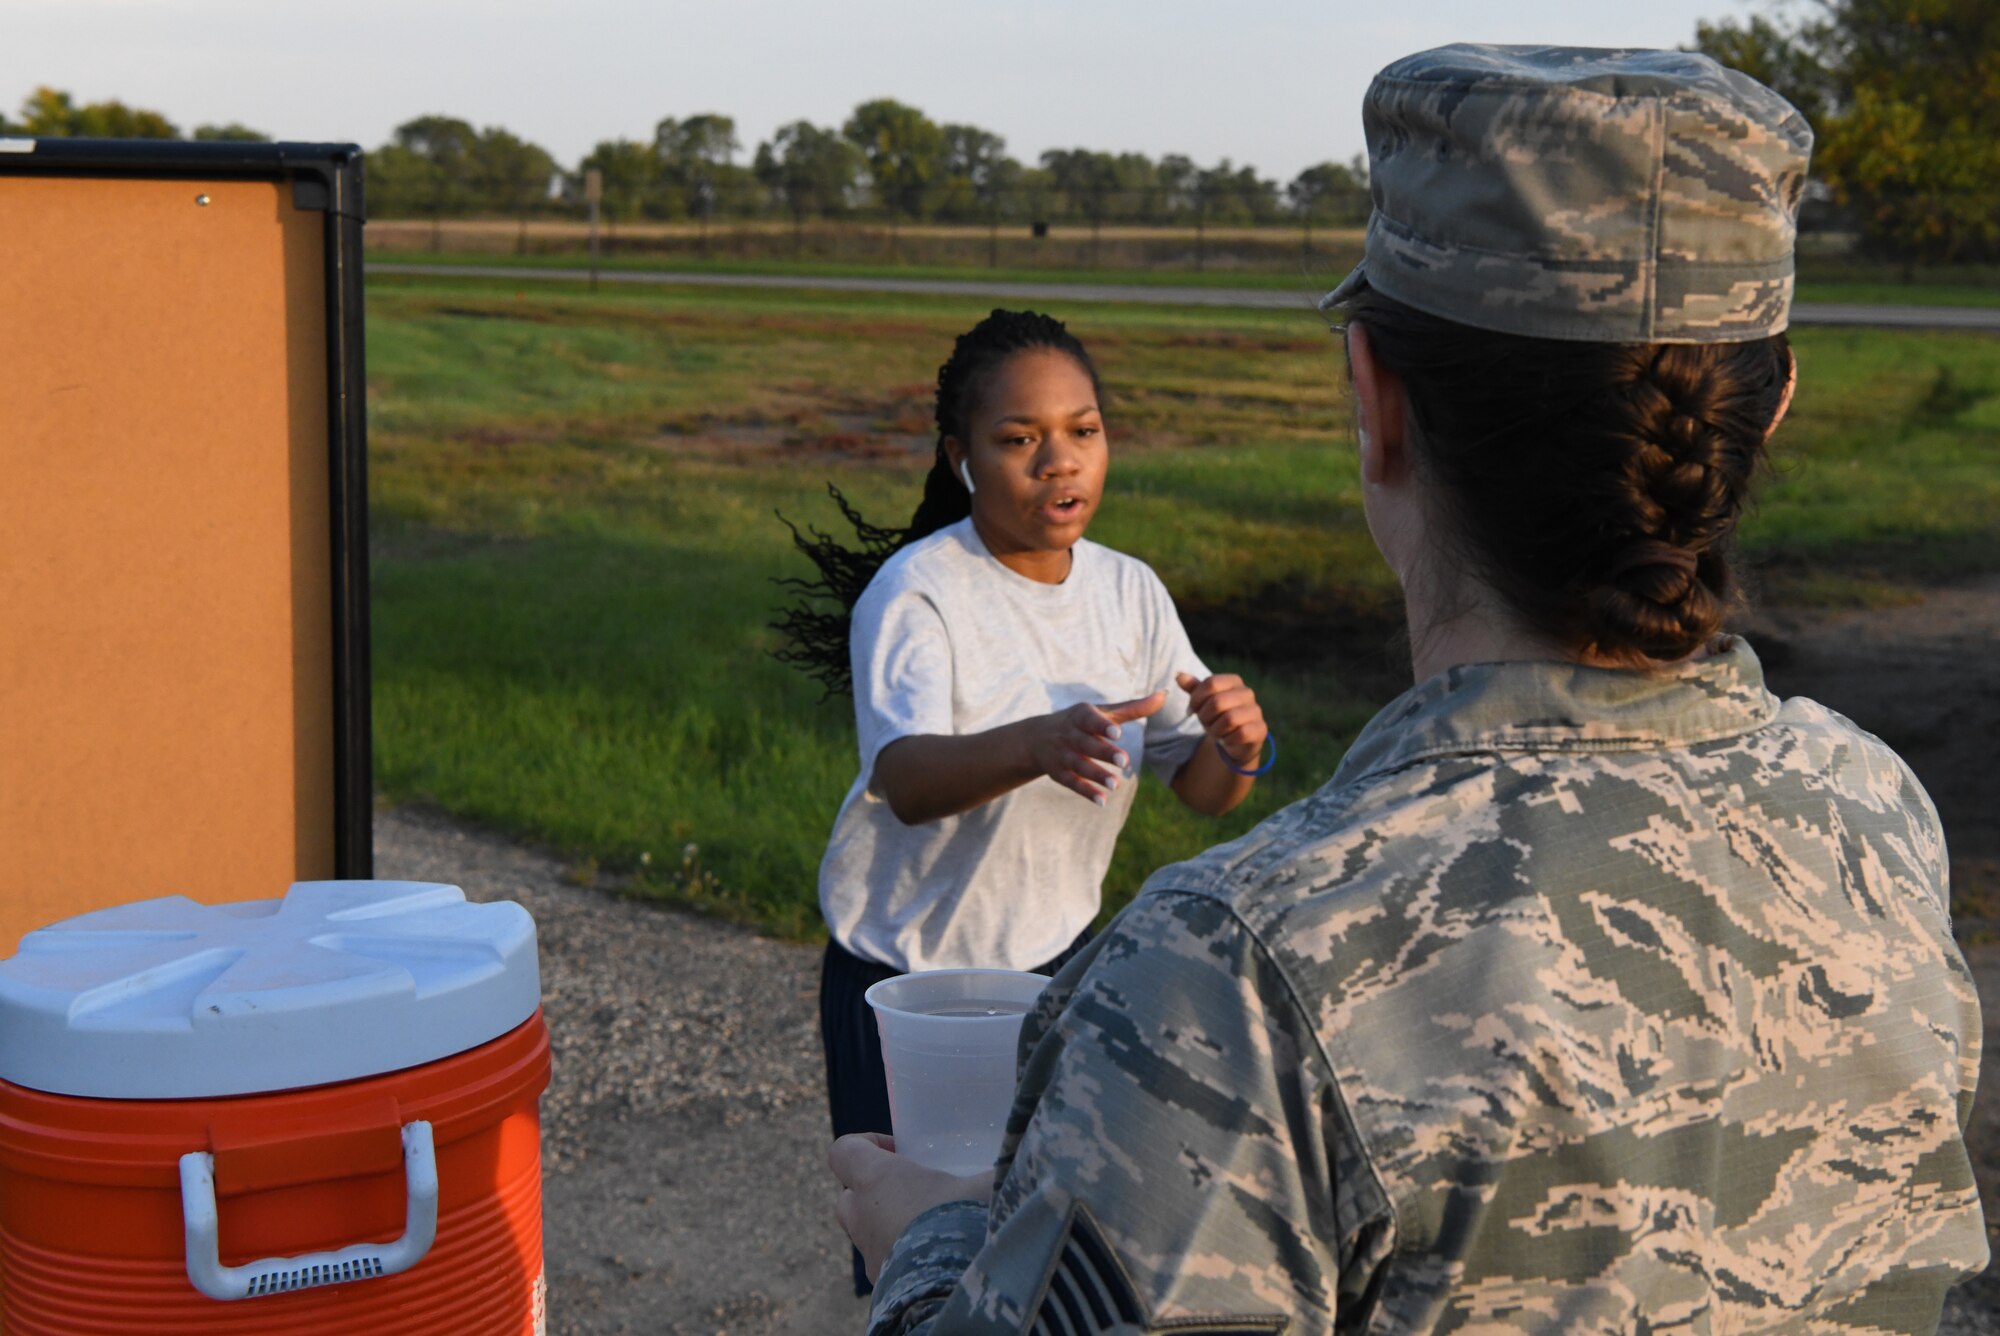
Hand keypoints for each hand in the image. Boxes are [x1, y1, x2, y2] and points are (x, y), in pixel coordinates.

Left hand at [829, 1133, 995, 1283]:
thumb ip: (1000, 1165)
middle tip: (915, 1189)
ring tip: (932, 1225)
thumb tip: (1021, 1151)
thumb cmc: (969, 1222)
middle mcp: (864, 1219)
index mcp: (878, 1181)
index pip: (843, 1151)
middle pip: (848, 1198)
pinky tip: (940, 1257)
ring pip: (867, 1235)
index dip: (864, 1144)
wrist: (961, 1291)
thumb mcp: (990, 1182)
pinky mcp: (885, 1289)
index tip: (898, 1149)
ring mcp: (872, 1259)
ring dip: (890, 1227)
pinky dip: (904, 1258)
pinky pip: (888, 1266)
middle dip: (874, 1191)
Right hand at [1028, 691, 1166, 804]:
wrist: (1037, 739)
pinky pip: (1072, 783)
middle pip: (1086, 744)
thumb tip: (1164, 695)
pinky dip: (1086, 792)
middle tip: (1124, 760)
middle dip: (1103, 752)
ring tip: (1116, 785)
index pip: (1090, 720)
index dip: (1102, 726)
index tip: (1117, 732)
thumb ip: (1134, 707)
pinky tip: (1102, 801)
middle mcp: (1068, 735)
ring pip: (1079, 765)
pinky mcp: (1058, 773)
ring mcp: (1062, 755)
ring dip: (1097, 775)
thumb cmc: (1081, 722)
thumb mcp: (1103, 712)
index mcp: (1080, 716)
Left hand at [1176, 671, 1266, 769]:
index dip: (1196, 699)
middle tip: (1205, 723)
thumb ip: (1193, 688)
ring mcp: (1256, 711)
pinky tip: (1227, 740)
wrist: (1235, 740)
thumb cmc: (1217, 716)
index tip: (1192, 710)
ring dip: (1216, 729)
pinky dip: (1228, 739)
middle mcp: (1247, 693)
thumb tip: (1178, 675)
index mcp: (1234, 681)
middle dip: (1205, 716)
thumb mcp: (1203, 702)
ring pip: (1230, 718)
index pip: (1211, 683)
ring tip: (1216, 732)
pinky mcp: (1261, 729)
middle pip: (1218, 701)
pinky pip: (1241, 733)